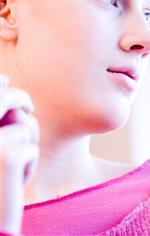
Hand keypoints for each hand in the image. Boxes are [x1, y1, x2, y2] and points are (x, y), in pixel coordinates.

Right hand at [0, 74, 39, 233]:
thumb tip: (6, 80)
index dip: (0, 83)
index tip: (7, 80)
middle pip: (8, 100)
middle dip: (22, 101)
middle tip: (29, 106)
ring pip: (24, 126)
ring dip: (26, 144)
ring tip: (11, 168)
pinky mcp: (6, 156)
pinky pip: (31, 149)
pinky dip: (29, 166)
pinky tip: (13, 185)